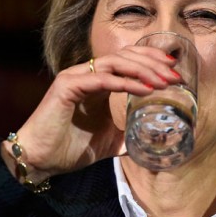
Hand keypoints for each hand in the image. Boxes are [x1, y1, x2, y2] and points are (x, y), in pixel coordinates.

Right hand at [0, 45, 179, 182]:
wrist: (40, 160)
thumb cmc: (69, 149)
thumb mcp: (109, 141)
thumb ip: (127, 134)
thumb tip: (148, 139)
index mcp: (97, 82)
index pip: (128, 59)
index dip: (152, 60)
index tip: (174, 70)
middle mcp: (87, 73)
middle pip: (126, 55)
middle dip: (153, 62)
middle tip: (175, 75)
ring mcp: (76, 76)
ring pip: (115, 61)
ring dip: (143, 69)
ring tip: (163, 81)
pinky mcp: (67, 85)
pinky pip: (102, 78)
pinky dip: (125, 82)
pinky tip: (143, 89)